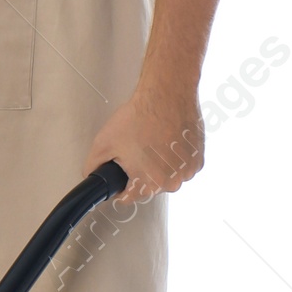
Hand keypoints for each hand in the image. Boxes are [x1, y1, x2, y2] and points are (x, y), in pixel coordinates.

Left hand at [84, 80, 204, 200]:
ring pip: (167, 176)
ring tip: (153, 143)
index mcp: (148, 184)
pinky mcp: (198, 159)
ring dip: (160, 166)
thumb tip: (92, 176)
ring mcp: (188, 171)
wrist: (167, 94)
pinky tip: (168, 141)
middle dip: (141, 172)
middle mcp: (172, 182)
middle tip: (137, 149)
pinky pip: (182, 166)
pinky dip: (175, 158)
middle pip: (149, 186)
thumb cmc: (140, 116)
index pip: (129, 197)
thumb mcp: (103, 143)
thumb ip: (93, 166)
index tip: (121, 174)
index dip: (120, 185)